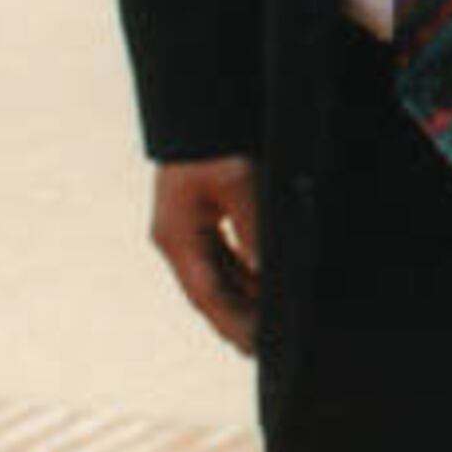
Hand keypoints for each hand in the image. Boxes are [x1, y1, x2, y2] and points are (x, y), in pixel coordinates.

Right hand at [150, 155, 262, 354]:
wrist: (200, 104)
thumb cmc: (214, 140)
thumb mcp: (238, 181)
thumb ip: (251, 228)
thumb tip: (265, 270)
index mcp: (178, 237)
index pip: (207, 294)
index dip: (233, 323)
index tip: (257, 346)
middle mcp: (180, 239)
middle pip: (212, 291)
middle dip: (239, 319)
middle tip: (269, 347)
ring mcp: (190, 229)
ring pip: (221, 275)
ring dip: (245, 299)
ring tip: (273, 323)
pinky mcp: (204, 216)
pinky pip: (227, 255)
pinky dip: (247, 273)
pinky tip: (268, 284)